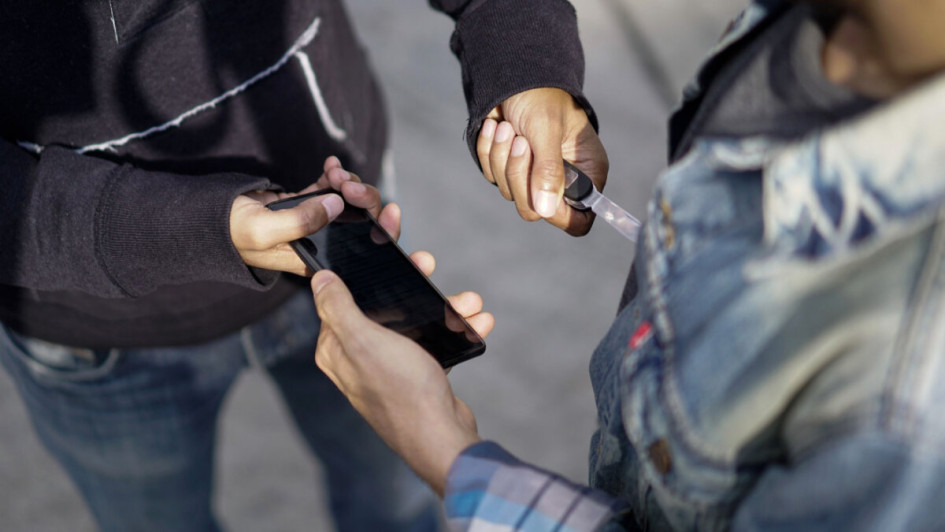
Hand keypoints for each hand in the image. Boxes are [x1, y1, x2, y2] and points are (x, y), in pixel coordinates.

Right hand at [230, 157, 400, 275]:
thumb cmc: (231, 232)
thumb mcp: (263, 231)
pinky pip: (331, 188)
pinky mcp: (307, 203)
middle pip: (363, 223)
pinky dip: (335, 175)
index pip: (363, 255)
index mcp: (317, 261)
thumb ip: (301, 220)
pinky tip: (330, 165)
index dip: (384, 236)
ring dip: (347, 182)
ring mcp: (316, 222)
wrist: (206, 218)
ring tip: (333, 172)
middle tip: (346, 184)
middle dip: (363, 198)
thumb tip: (337, 205)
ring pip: (349, 201)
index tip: (390, 214)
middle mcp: (322, 244)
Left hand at [311, 251, 494, 494]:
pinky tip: (477, 320)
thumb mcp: (364, 342)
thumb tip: (319, 278)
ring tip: (470, 300)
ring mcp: (389, 365)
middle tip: (428, 261)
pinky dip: (455, 327)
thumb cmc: (402, 392)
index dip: (366, 263)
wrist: (443, 439)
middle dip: (412, 280)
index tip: (385, 234)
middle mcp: (359, 356)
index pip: (345, 292)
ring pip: (415, 318)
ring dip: (446, 305)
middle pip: (383, 301)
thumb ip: (338, 308)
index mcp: (337, 347)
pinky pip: (434, 338)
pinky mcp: (416, 373)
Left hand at [477, 87, 608, 235]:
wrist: (514, 72)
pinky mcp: (510, 168)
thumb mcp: (546, 129)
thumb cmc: (541, 95)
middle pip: (536, 209)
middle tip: (519, 141)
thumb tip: (546, 210)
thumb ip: (548, 170)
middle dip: (520, 174)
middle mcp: (563, 180)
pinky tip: (494, 126)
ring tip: (507, 127)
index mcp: (587, 173)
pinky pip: (492, 176)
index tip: (541, 194)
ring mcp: (534, 176)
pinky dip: (488, 150)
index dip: (559, 214)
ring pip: (510, 192)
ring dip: (502, 157)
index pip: (579, 220)